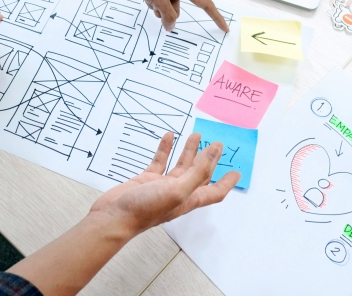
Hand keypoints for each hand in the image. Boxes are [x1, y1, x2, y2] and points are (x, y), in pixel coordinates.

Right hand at [89, 132, 239, 237]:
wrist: (114, 217)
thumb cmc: (145, 210)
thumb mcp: (178, 190)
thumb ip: (197, 172)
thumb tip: (213, 152)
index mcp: (189, 198)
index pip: (214, 191)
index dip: (227, 182)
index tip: (237, 172)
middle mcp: (178, 192)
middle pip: (199, 173)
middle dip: (209, 159)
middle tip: (217, 144)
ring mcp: (162, 185)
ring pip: (180, 164)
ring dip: (189, 150)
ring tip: (196, 135)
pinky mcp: (146, 179)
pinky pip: (159, 161)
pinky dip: (165, 148)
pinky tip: (168, 136)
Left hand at [123, 0, 228, 32]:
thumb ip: (166, 14)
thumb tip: (171, 27)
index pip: (205, 4)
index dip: (216, 17)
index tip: (225, 28)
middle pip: (177, 9)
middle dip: (165, 12)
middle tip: (153, 2)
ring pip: (165, 5)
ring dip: (155, 5)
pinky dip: (151, 0)